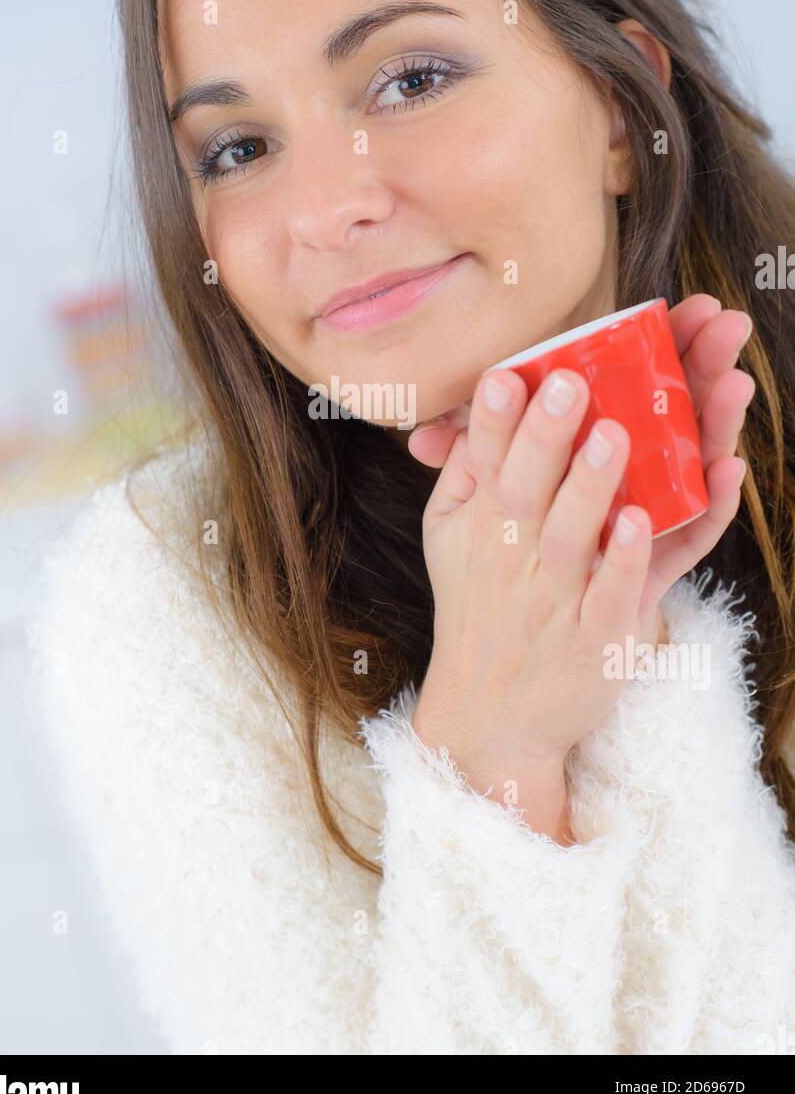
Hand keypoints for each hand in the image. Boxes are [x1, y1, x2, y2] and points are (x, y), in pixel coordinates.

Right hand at [410, 295, 754, 814]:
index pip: (486, 461)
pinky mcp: (599, 639)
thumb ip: (463, 476)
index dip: (495, 418)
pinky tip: (646, 521)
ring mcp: (558, 599)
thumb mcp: (446, 542)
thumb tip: (472, 412)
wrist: (491, 719)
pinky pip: (616, 595)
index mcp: (483, 527)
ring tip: (616, 434)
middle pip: (528, 488)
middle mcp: (516, 558)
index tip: (506, 374)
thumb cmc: (477, 612)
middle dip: (546, 433)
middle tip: (569, 380)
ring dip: (594, 484)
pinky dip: (629, 560)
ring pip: (575, 535)